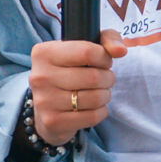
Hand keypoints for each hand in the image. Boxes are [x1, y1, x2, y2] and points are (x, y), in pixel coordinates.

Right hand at [28, 29, 126, 146]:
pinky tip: (94, 107)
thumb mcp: (85, 47)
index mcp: (44, 52)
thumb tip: (120, 50)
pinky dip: (101, 111)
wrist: (47, 107)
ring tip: (101, 92)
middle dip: (108, 78)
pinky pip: (92, 117)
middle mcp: (40, 76)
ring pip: (94, 98)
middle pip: (93, 77)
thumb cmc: (70, 70)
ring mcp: (44, 100)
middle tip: (105, 79)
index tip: (104, 61)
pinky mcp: (52, 121)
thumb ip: (107, 39)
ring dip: (105, 95)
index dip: (104, 57)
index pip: (87, 52)